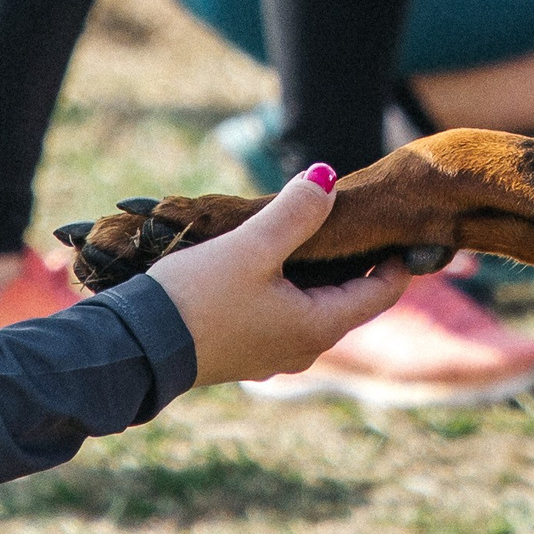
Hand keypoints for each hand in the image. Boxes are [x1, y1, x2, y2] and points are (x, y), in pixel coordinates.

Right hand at [149, 168, 408, 387]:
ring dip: (319, 273)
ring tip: (310, 231)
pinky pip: (284, 315)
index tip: (396, 223)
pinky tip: (269, 262)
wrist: (136, 348)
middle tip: (351, 216)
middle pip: (350, 299)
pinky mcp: (245, 351)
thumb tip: (328, 178)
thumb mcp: (251, 247)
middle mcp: (304, 348)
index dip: (396, 257)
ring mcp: (273, 355)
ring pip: (315, 307)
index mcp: (319, 326)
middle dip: (354, 260)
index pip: (382, 292)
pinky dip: (291, 288)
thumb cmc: (198, 298)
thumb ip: (295, 213)